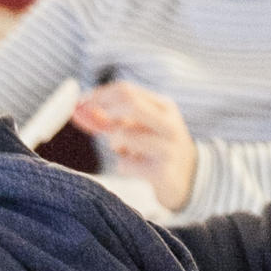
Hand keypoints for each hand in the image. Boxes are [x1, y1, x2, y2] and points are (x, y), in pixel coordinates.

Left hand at [71, 81, 199, 209]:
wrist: (191, 180)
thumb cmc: (157, 149)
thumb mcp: (141, 127)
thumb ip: (112, 117)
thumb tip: (79, 109)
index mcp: (164, 107)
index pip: (125, 90)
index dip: (97, 96)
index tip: (79, 106)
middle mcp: (169, 123)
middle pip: (128, 104)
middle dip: (103, 112)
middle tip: (93, 125)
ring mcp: (168, 148)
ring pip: (123, 135)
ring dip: (114, 144)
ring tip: (127, 151)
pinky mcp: (162, 172)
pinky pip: (125, 165)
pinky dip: (123, 166)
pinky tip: (137, 168)